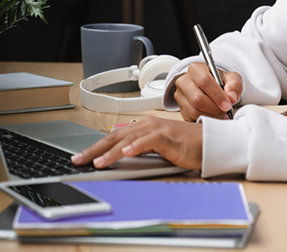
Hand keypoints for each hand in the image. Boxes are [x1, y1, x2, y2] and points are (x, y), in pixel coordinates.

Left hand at [71, 117, 202, 170]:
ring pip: (127, 140)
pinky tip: (125, 154)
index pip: (114, 136)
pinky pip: (147, 142)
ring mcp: (156, 130)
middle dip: (95, 149)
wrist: (208, 142)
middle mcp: (147, 125)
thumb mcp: (157, 149)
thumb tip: (120, 158)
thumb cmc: (185, 146)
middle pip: (115, 137)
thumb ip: (139, 150)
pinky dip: (135, 147)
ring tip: (97, 162)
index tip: (82, 157)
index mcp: (142, 127)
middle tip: (79, 160)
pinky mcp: (167, 137)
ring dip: (110, 152)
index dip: (96, 147)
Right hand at [173, 62, 242, 121]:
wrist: (211, 87)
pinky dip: (205, 120)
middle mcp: (184, 81)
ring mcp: (180, 95)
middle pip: (197, 99)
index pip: (204, 82)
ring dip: (211, 116)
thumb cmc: (220, 81)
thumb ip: (235, 85)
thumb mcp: (231, 78)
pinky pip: (191, 118)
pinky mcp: (180, 108)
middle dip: (214, 108)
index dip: (217, 95)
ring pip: (194, 111)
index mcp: (196, 69)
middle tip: (226, 111)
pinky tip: (214, 116)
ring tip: (222, 114)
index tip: (228, 105)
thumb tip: (232, 97)